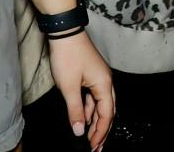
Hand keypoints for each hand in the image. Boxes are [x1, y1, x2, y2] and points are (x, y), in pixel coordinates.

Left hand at [47, 30, 114, 148]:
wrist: (65, 32)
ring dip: (95, 120)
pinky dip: (89, 108)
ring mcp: (99, 77)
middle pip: (108, 111)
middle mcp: (106, 81)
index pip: (107, 114)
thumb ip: (75, 111)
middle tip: (96, 147)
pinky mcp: (92, 74)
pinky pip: (94, 96)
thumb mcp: (69, 87)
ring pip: (101, 104)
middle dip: (102, 129)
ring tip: (90, 136)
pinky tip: (83, 117)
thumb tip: (80, 131)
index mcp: (104, 84)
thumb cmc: (68, 56)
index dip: (100, 132)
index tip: (93, 146)